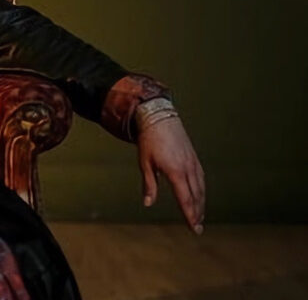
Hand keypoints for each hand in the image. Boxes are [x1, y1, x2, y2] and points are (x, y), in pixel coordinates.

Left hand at [137, 117, 204, 233]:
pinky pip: (200, 179)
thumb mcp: (145, 163)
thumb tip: (148, 203)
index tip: (193, 227)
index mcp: (175, 171)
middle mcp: (188, 168)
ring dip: (201, 204)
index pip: (185, 198)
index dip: (190, 214)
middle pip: (196, 196)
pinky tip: (199, 198)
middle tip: (197, 228)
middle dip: (197, 213)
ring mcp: (193, 163)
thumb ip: (149, 184)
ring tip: (199, 217)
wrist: (160, 118)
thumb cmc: (149, 141)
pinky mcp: (194, 158)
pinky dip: (201, 191)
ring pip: (200, 188)